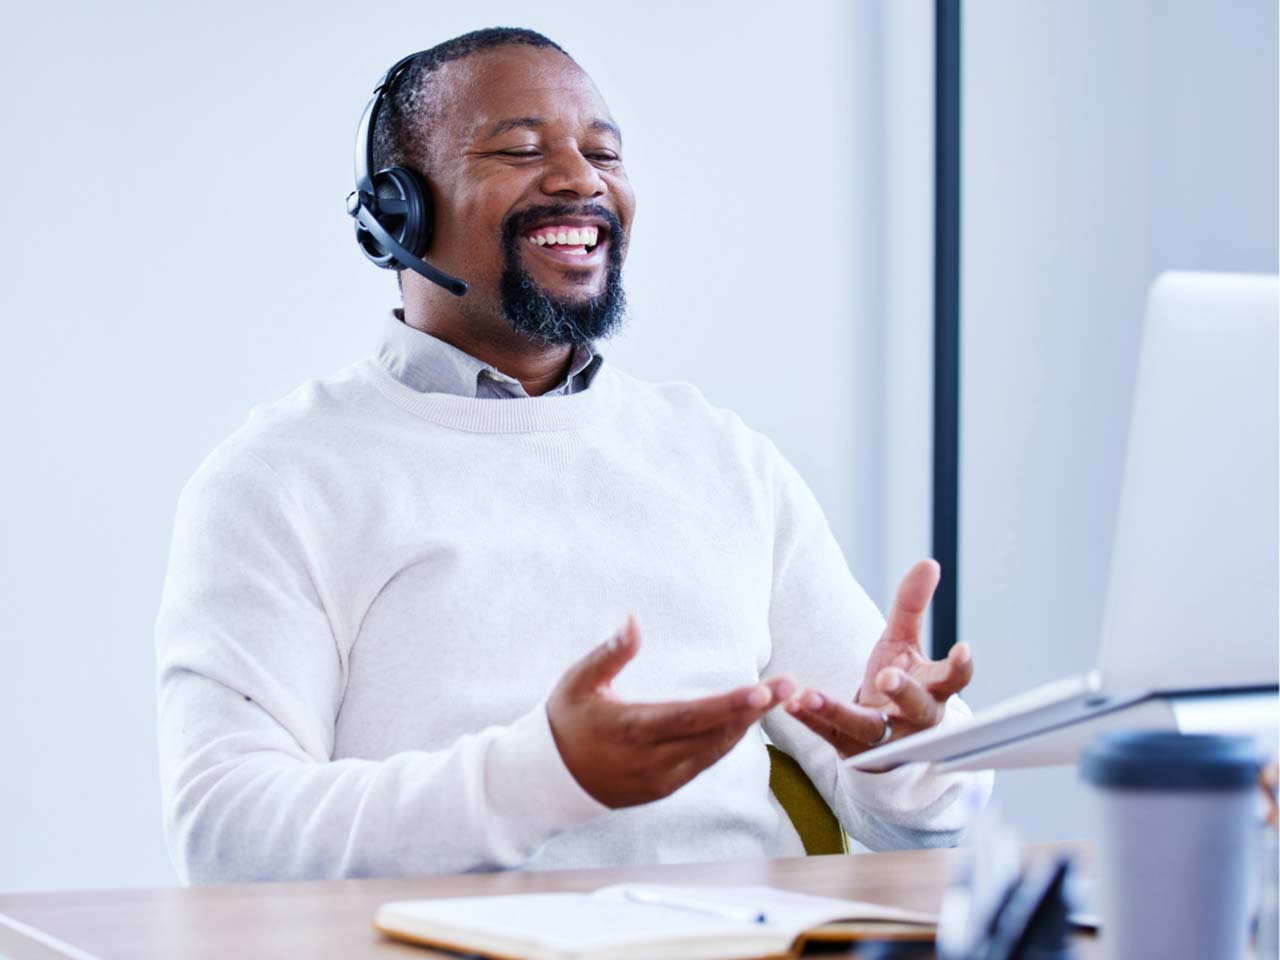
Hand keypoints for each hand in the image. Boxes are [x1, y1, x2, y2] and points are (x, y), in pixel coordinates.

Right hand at [548, 615, 792, 807]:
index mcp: (632, 729)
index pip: (692, 716)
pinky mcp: (663, 787)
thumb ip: (610, 652)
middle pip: (715, 735)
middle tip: (790, 685)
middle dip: (755, 710)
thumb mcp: (578, 681)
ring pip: (714, 751)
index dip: (730, 705)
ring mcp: (660, 778)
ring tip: (776, 696)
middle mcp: (651, 759)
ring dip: (747, 725)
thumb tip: (633, 620)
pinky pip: (704, 762)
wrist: (547, 780)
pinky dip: (727, 740)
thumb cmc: (564, 721)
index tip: (762, 690)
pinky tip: (744, 719)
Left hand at [784, 559, 973, 758]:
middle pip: (916, 707)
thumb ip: (912, 606)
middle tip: (886, 677)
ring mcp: (884, 740)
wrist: (883, 739)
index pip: (953, 679)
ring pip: (865, 728)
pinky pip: (829, 734)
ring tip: (810, 694)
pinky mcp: (852, 751)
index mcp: (933, 690)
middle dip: (904, 692)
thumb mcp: (903, 643)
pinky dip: (810, 719)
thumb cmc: (900, 681)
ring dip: (837, 710)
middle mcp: (914, 719)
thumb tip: (929, 562)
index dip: (960, 666)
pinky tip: (790, 703)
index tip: (962, 649)